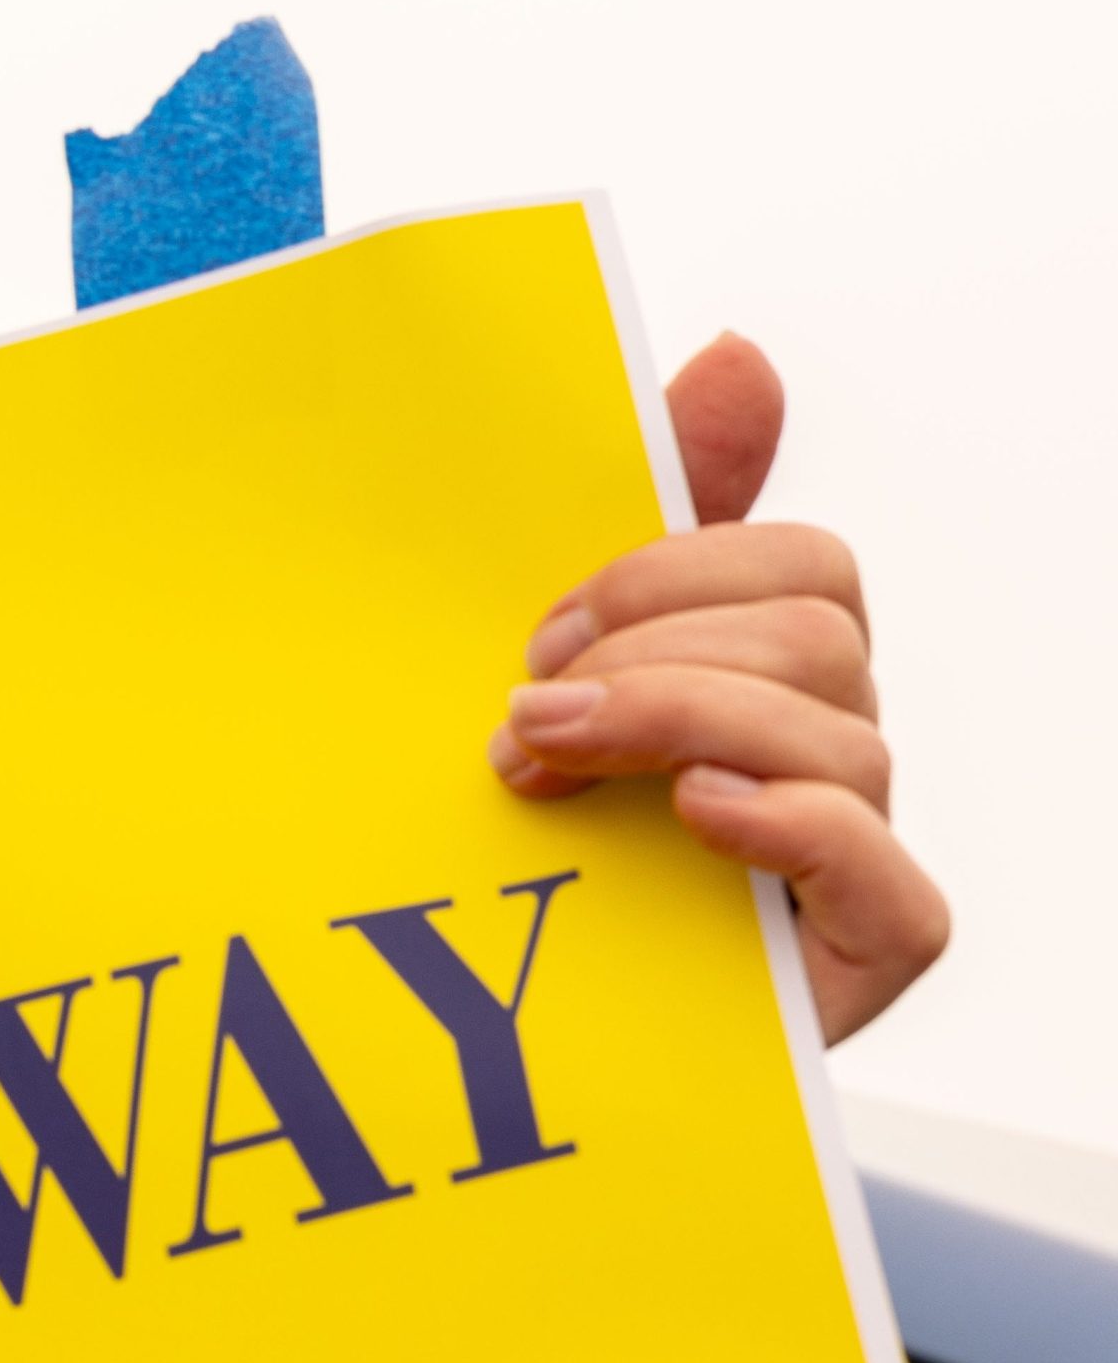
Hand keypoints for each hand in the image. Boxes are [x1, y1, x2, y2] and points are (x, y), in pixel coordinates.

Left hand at [487, 330, 947, 1044]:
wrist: (476, 1011)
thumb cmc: (521, 815)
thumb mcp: (554, 651)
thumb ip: (650, 508)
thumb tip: (738, 351)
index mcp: (765, 662)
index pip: (797, 556)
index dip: (671, 571)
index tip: (539, 632)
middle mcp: (826, 742)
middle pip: (817, 630)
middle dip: (655, 649)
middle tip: (524, 708)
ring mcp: (852, 843)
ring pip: (836, 728)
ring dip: (675, 724)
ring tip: (542, 765)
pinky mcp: (863, 949)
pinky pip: (886, 870)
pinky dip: (789, 824)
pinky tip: (693, 815)